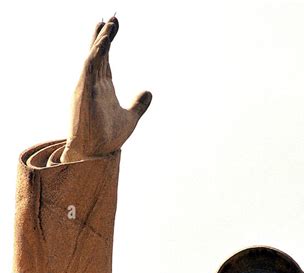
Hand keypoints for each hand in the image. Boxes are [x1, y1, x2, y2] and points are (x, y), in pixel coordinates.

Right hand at [61, 17, 151, 162]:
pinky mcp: (84, 92)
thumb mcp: (130, 118)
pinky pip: (89, 68)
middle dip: (104, 34)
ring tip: (109, 24)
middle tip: (112, 17)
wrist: (96, 154)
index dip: (108, 40)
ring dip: (101, 40)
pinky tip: (104, 43)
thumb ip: (138, 105)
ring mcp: (87, 86)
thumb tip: (149, 92)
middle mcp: (93, 83)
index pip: (105, 57)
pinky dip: (96, 54)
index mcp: (102, 86)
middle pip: (98, 52)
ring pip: (93, 56)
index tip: (115, 24)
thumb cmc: (107, 138)